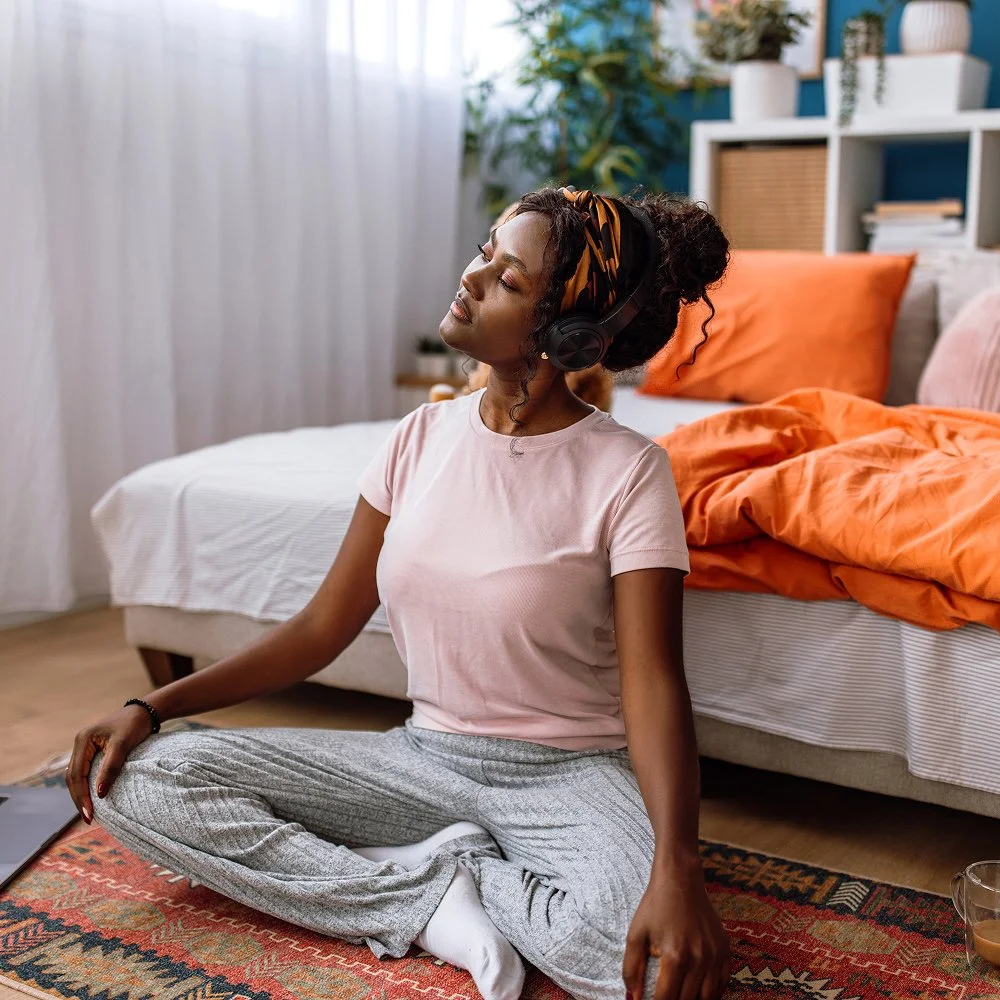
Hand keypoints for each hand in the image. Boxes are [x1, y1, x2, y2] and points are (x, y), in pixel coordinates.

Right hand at [65, 705, 156, 823]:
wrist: (144, 712)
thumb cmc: (134, 725)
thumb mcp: (123, 745)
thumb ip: (110, 768)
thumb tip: (99, 794)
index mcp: (83, 740)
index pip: (76, 774)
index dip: (81, 796)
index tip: (90, 813)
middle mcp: (80, 744)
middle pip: (73, 778)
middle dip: (79, 799)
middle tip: (89, 819)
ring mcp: (85, 748)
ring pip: (76, 776)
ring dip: (81, 794)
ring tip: (89, 813)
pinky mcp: (92, 751)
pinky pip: (84, 772)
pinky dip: (86, 786)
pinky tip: (93, 798)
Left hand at [622, 862, 730, 999]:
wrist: (681, 880)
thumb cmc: (655, 906)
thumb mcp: (636, 933)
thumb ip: (632, 968)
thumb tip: (634, 998)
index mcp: (675, 956)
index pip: (666, 999)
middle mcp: (699, 959)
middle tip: (664, 998)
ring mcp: (715, 955)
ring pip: (708, 998)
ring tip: (680, 997)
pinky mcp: (725, 950)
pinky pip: (723, 984)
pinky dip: (712, 995)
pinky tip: (699, 995)